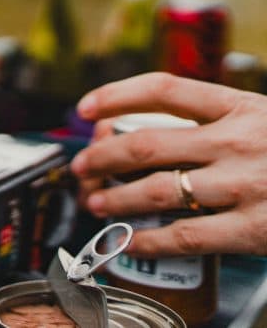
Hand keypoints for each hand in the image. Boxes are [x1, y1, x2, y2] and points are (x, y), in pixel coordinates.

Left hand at [70, 72, 266, 256]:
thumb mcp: (261, 119)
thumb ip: (217, 120)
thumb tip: (145, 125)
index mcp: (240, 106)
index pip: (162, 88)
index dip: (114, 94)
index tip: (85, 107)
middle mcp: (237, 141)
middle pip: (145, 144)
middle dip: (101, 157)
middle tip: (82, 166)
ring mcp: (244, 186)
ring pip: (154, 191)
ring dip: (114, 199)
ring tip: (96, 203)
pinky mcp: (253, 229)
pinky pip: (183, 236)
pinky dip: (145, 240)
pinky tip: (128, 241)